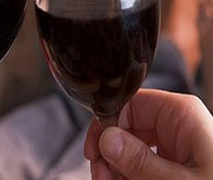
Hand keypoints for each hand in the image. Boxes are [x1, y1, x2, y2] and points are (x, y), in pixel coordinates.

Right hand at [84, 89, 212, 179]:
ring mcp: (174, 142)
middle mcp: (175, 123)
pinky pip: (143, 161)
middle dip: (110, 151)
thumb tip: (107, 139)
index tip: (96, 150)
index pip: (130, 103)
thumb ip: (141, 161)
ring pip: (131, 145)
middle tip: (101, 176)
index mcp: (180, 114)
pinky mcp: (175, 160)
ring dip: (116, 166)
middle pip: (127, 125)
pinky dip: (129, 174)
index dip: (108, 124)